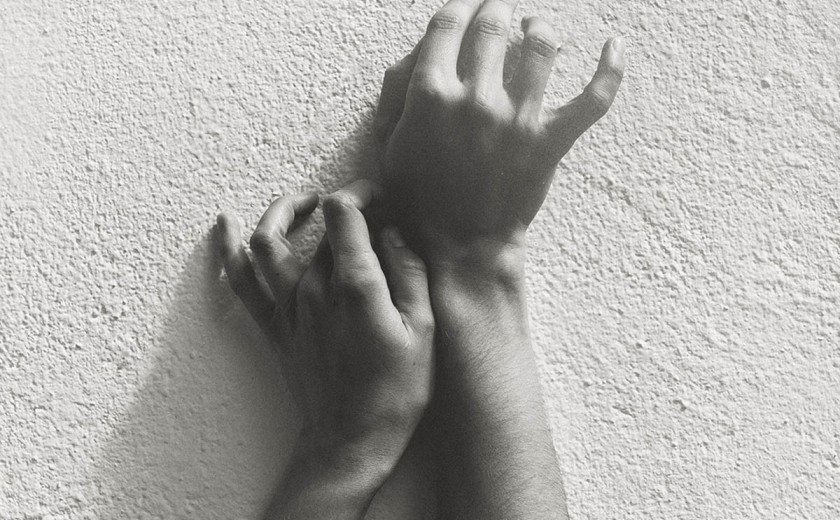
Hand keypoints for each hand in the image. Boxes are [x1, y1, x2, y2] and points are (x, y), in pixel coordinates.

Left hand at [215, 180, 433, 517]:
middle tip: (367, 211)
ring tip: (303, 200)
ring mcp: (288, 308)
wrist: (349, 443)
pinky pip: (241, 281)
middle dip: (342, 207)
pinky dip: (227, 249)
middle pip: (319, 227)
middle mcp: (314, 290)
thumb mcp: (423, 333)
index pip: (345, 213)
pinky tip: (225, 224)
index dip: (361, 194)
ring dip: (282, 211)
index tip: (378, 198)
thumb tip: (394, 233)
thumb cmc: (394, 394)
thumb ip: (410, 274)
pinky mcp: (273, 327)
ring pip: (268, 241)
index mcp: (355, 288)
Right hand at [376, 0, 624, 255]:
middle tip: (499, 9)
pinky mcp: (550, 143)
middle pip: (493, 25)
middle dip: (496, 8)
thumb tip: (420, 51)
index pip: (449, 25)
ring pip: (542, 46)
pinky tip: (614, 46)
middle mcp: (475, 98)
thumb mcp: (388, 144)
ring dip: (540, 27)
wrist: (458, 247)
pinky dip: (610, 69)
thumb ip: (397, 93)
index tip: (465, 5)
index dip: (459, 6)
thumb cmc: (418, 200)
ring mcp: (517, 119)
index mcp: (430, 95)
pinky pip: (592, 99)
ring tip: (536, 27)